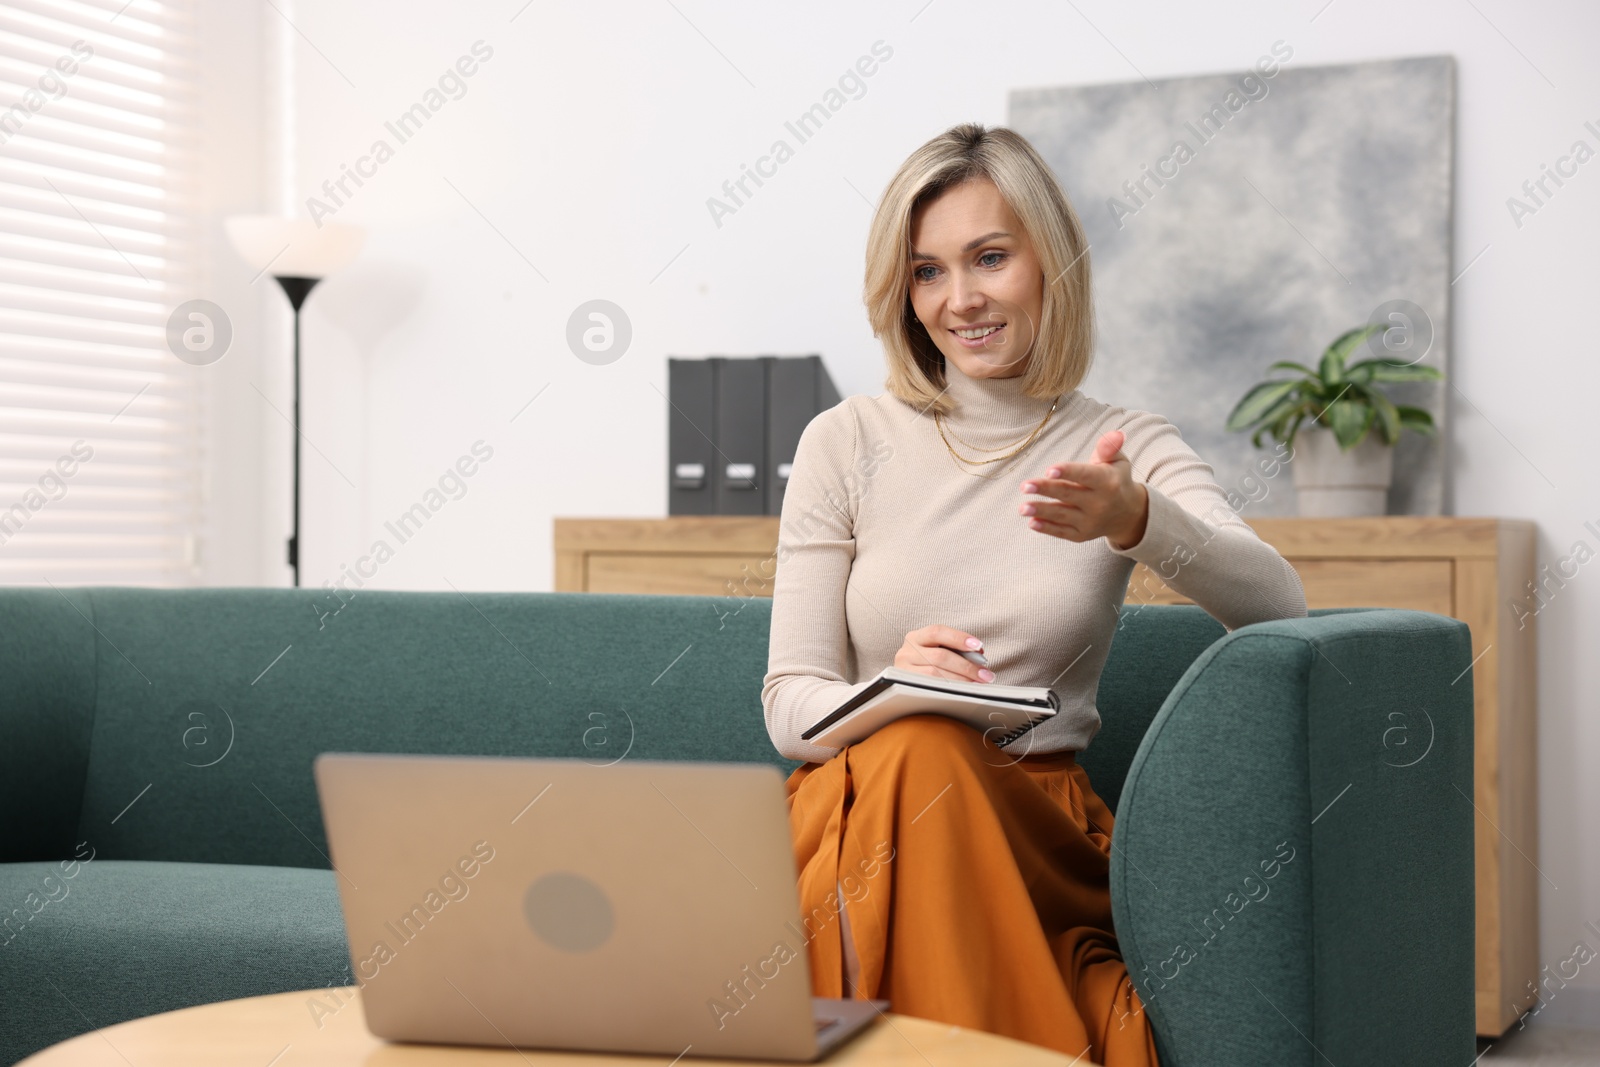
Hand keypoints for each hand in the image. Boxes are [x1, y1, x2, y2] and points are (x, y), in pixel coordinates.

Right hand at [894, 624, 994, 683]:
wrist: (905, 684)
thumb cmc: (928, 664)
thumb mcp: (938, 650)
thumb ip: (956, 650)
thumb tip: (979, 655)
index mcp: (916, 637)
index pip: (938, 632)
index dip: (959, 638)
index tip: (978, 646)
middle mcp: (906, 651)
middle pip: (940, 656)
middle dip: (966, 666)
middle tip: (986, 674)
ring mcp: (904, 670)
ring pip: (935, 674)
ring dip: (961, 679)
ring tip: (978, 683)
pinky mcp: (905, 687)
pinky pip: (930, 688)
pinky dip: (950, 689)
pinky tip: (963, 690)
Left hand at [1019, 429, 1149, 549]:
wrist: (1128, 514)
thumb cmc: (1116, 480)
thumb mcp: (1118, 461)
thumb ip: (1110, 448)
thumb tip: (1115, 434)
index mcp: (1108, 483)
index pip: (1085, 476)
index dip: (1067, 472)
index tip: (1049, 470)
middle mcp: (1100, 504)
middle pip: (1068, 494)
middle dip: (1045, 490)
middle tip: (1024, 486)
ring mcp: (1090, 522)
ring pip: (1062, 515)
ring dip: (1041, 511)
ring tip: (1022, 507)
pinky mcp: (1082, 535)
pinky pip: (1062, 532)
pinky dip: (1047, 528)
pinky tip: (1032, 522)